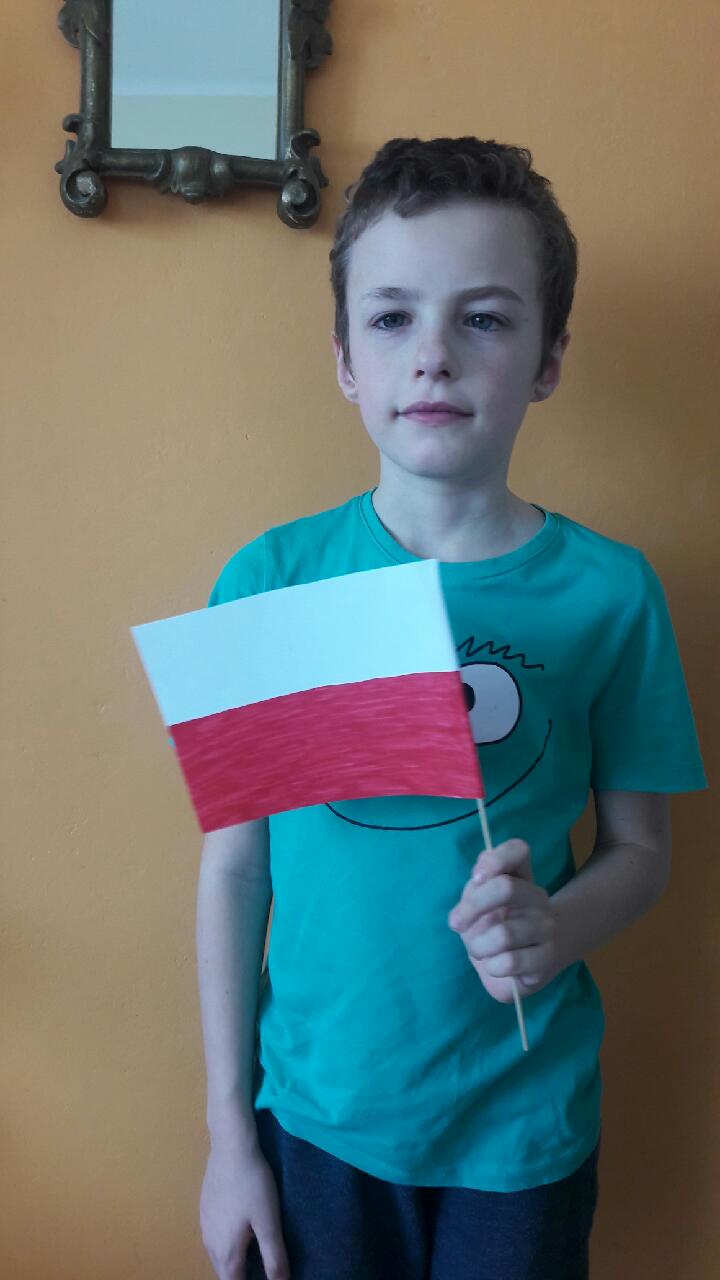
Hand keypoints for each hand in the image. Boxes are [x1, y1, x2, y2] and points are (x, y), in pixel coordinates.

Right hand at [200, 1139, 290, 1279]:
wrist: (231, 1147)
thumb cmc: (253, 1184)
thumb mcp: (269, 1221)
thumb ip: (274, 1257)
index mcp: (226, 1251)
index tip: (262, 1279)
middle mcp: (210, 1243)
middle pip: (223, 1272)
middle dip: (238, 1277)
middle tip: (258, 1270)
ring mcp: (204, 1225)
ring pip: (217, 1255)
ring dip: (231, 1262)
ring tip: (250, 1257)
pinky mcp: (204, 1209)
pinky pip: (213, 1238)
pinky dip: (225, 1245)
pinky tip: (238, 1232)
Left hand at [447, 839, 558, 1003]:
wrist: (522, 966)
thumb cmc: (492, 927)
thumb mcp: (478, 904)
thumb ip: (475, 888)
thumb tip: (478, 877)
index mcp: (520, 876)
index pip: (518, 850)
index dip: (496, 859)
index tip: (476, 877)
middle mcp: (537, 897)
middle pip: (506, 888)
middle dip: (472, 908)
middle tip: (455, 924)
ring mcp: (546, 927)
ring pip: (503, 934)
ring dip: (478, 946)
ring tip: (478, 950)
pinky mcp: (547, 957)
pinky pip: (510, 962)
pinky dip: (492, 967)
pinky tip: (495, 965)